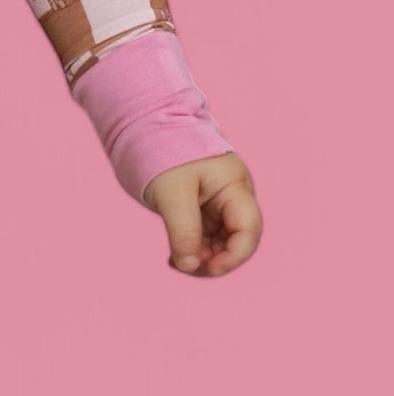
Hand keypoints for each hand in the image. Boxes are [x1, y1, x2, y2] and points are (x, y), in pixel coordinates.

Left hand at [140, 152, 260, 277]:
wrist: (147, 126)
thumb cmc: (163, 151)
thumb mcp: (171, 192)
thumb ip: (182, 230)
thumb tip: (189, 266)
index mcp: (234, 186)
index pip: (248, 229)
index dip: (235, 255)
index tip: (209, 269)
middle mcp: (232, 196)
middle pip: (237, 240)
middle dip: (215, 260)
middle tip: (184, 266)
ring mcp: (218, 203)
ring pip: (220, 242)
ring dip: (202, 258)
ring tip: (175, 262)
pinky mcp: (202, 208)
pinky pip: (205, 237)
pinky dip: (192, 249)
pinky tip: (174, 258)